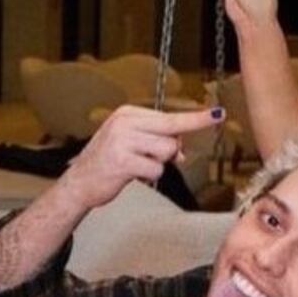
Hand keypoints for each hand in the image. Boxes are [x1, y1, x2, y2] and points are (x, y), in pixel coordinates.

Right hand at [64, 105, 224, 209]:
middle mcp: (125, 123)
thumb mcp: (133, 143)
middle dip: (176, 144)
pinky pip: (155, 169)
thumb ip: (158, 141)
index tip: (217, 113)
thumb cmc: (110, 161)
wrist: (79, 182)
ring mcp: (122, 141)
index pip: (170, 117)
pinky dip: (149, 175)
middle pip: (171, 131)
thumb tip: (181, 152)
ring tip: (137, 165)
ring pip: (166, 151)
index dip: (195, 118)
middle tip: (171, 151)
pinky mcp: (121, 161)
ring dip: (158, 163)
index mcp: (128, 114)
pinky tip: (131, 174)